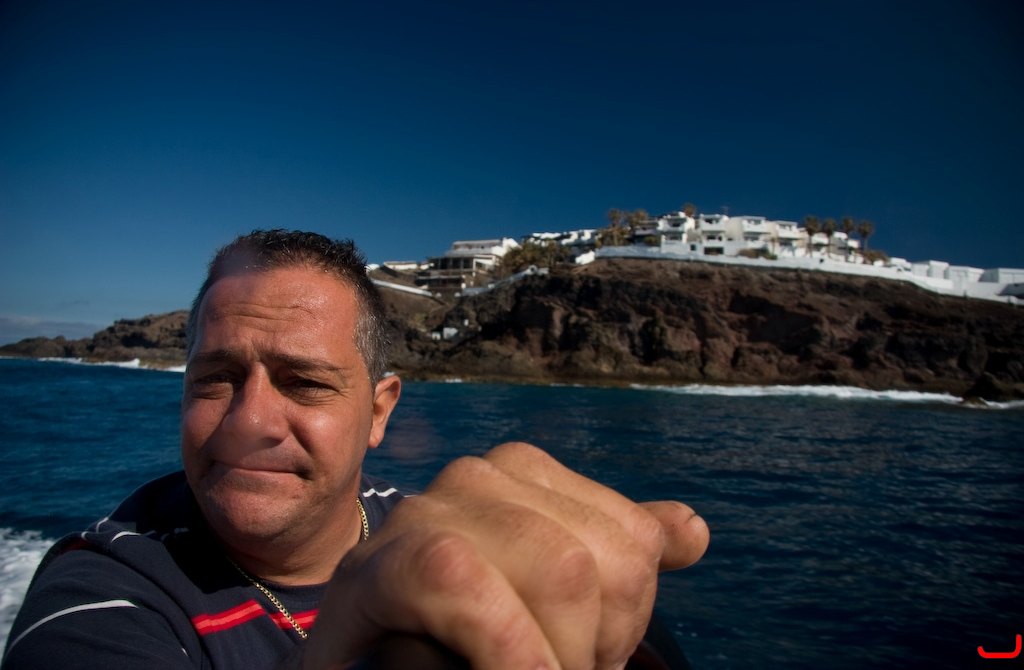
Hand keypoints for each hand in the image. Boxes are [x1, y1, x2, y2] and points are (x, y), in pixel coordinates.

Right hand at [304, 443, 708, 669]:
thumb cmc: (471, 642)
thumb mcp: (552, 601)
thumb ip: (616, 561)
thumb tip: (692, 530)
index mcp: (524, 474)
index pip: (635, 543)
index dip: (621, 623)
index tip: (573, 653)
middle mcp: (476, 476)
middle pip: (601, 563)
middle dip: (587, 646)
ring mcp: (424, 514)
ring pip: (561, 571)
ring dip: (546, 659)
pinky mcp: (375, 566)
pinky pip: (467, 586)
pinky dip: (507, 654)